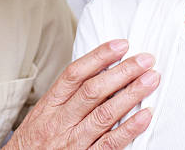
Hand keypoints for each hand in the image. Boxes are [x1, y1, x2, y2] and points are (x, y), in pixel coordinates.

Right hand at [5, 40, 158, 149]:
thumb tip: (99, 71)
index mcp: (49, 105)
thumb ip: (66, 95)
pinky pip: (110, 144)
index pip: (76, 73)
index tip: (121, 45)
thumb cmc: (33, 144)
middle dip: (123, 71)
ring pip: (105, 114)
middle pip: (94, 90)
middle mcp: (60, 121)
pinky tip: (145, 115)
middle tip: (145, 59)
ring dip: (131, 94)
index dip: (100, 56)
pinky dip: (129, 129)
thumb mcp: (42, 114)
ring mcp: (73, 142)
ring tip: (151, 79)